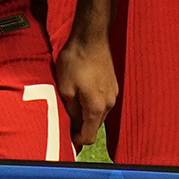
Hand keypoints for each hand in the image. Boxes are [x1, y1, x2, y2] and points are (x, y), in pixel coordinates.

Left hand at [55, 27, 120, 155]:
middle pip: (95, 127)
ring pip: (98, 114)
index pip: (89, 137)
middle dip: (81, 128)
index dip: (76, 141)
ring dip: (86, 114)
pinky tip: (81, 92)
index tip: (66, 137)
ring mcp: (113, 94)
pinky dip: (92, 104)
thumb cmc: (76, 61)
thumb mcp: (65, 88)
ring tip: (72, 104)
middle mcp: (108, 104)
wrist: (91, 38)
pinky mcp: (112, 85)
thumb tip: (72, 124)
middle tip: (65, 121)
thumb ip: (70, 110)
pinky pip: (102, 102)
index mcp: (96, 108)